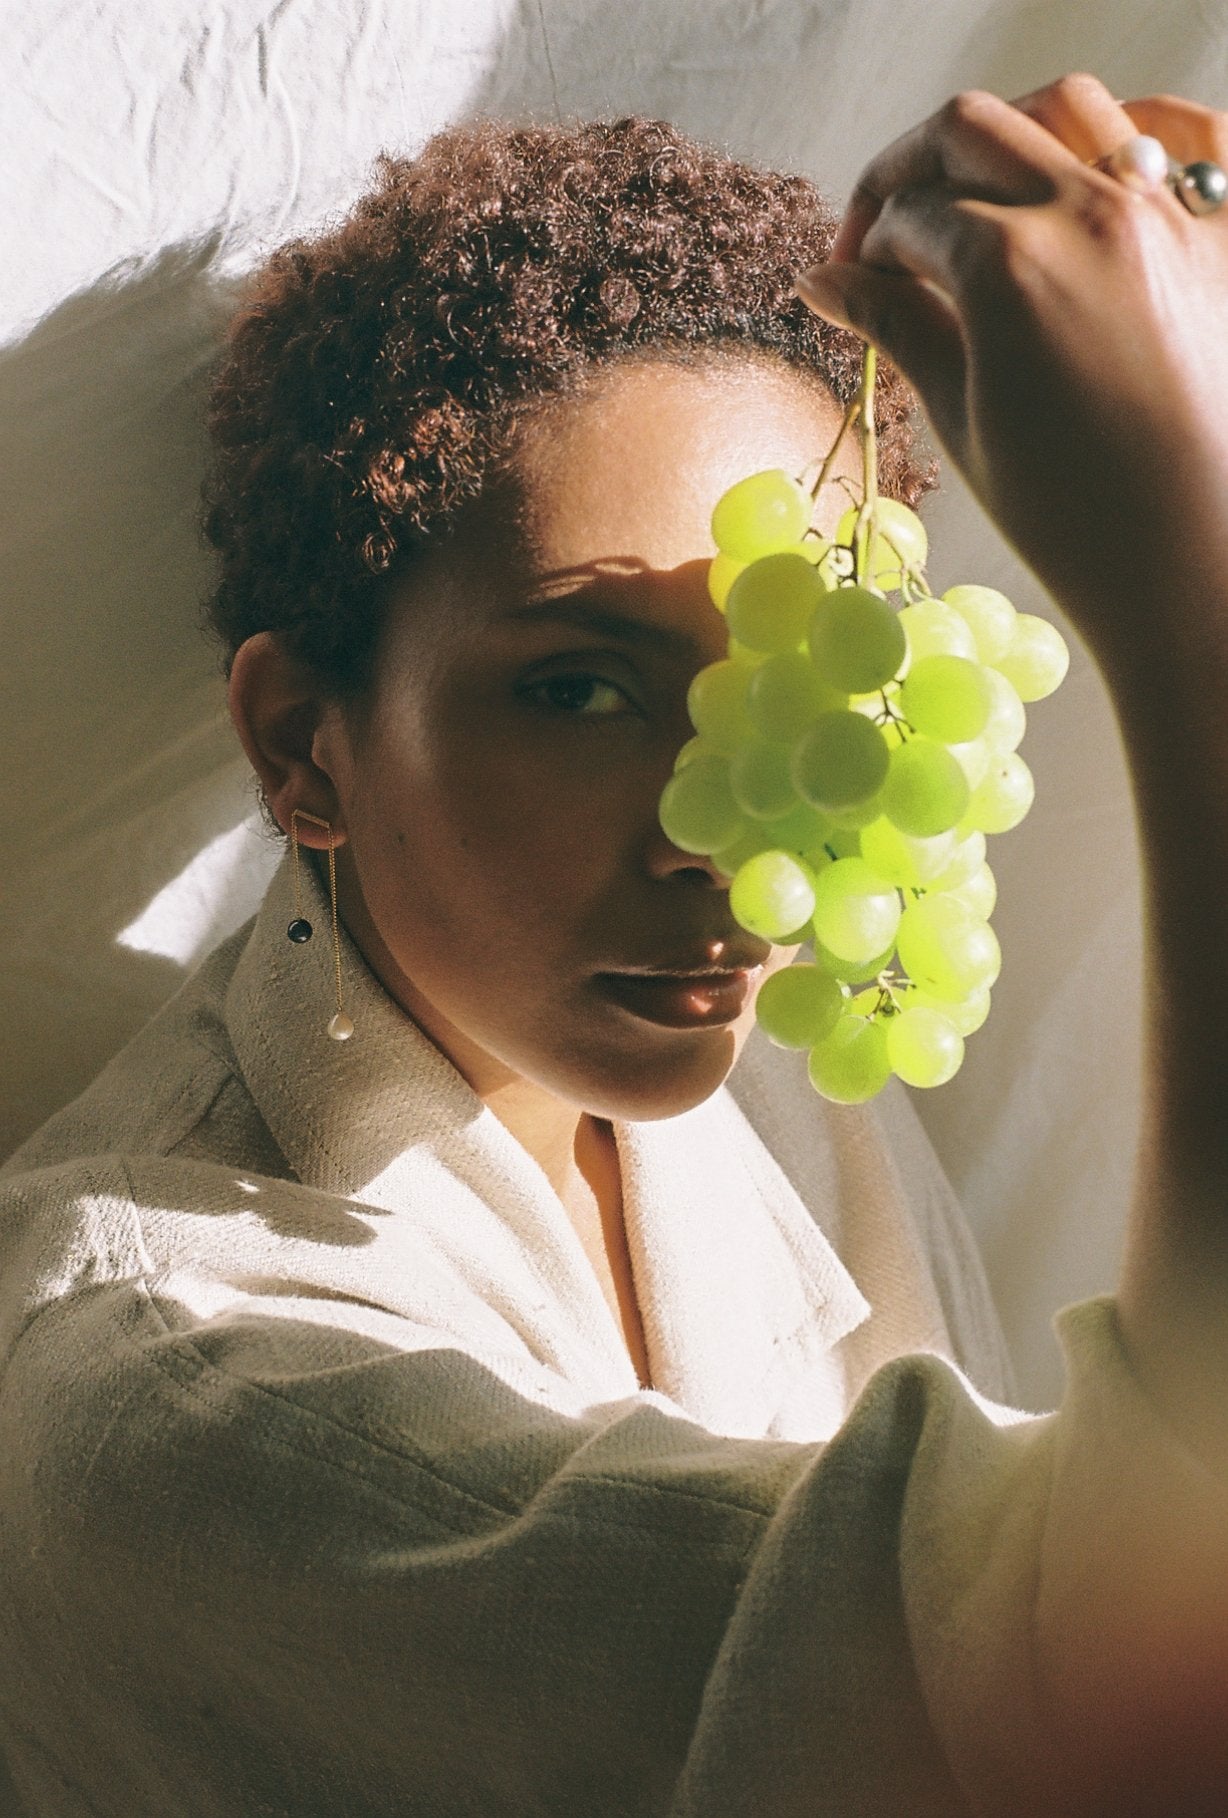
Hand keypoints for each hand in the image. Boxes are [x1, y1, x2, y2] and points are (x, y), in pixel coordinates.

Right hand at [795, 75, 1227, 663]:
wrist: (1188, 557)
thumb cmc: (1072, 516)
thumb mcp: (962, 419)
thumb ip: (896, 326)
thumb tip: (824, 283)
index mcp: (1007, 262)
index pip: (907, 216)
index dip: (862, 248)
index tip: (848, 284)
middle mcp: (1088, 213)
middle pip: (969, 131)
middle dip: (907, 168)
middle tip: (881, 228)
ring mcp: (1164, 215)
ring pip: (1067, 110)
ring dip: (1005, 139)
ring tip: (977, 197)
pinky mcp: (1218, 237)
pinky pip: (1184, 139)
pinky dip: (1130, 133)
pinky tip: (1089, 173)